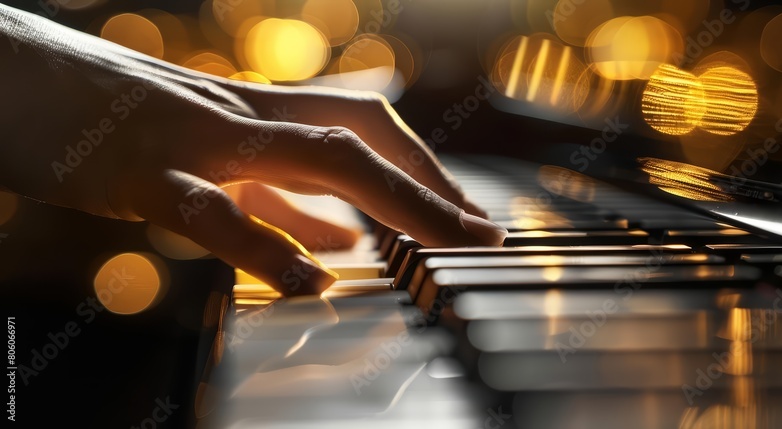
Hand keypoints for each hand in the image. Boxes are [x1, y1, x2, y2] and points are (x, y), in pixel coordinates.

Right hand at [0, 5, 505, 295]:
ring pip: (313, 157)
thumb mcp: (201, 159)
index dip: (424, 168)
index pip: (364, 124)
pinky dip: (265, 245)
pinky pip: (210, 209)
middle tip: (486, 236)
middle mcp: (239, 117)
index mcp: (255, 115)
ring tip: (446, 245)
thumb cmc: (98, 119)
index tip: (467, 215)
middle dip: (433, 186)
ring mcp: (192, 137)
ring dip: (392, 201)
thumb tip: (336, 246)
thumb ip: (274, 201)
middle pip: (361, 137)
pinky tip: (310, 285)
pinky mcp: (133, 169)